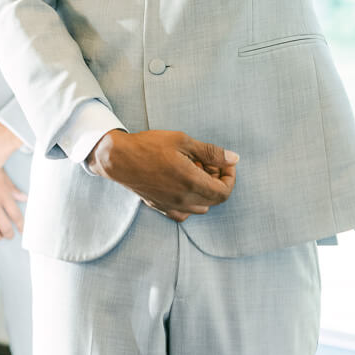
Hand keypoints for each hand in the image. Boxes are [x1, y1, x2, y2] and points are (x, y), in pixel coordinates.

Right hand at [87, 129, 237, 221]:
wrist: (120, 159)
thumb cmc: (150, 146)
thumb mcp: (184, 141)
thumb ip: (211, 152)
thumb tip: (234, 159)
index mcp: (192, 183)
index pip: (224, 192)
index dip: (230, 178)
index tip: (225, 164)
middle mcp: (184, 200)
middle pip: (214, 200)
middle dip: (217, 181)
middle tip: (209, 162)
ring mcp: (172, 206)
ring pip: (201, 207)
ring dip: (204, 191)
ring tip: (195, 169)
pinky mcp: (161, 208)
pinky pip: (184, 213)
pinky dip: (190, 201)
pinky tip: (183, 184)